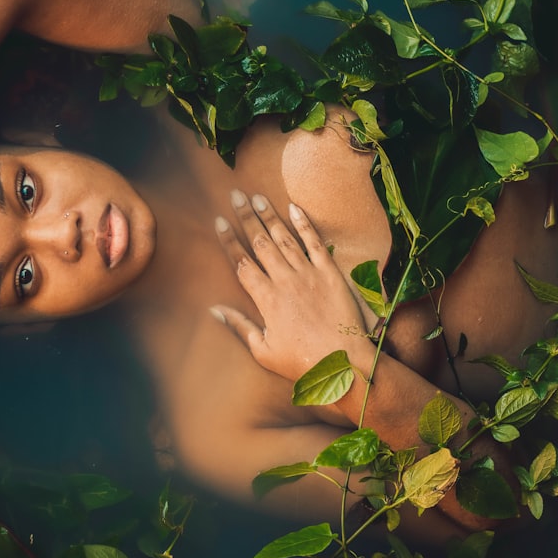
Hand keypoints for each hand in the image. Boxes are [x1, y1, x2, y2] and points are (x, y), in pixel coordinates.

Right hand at [212, 190, 371, 380]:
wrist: (344, 362)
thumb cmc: (301, 361)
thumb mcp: (263, 351)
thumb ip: (240, 326)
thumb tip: (214, 310)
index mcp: (266, 299)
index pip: (242, 262)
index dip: (229, 240)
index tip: (219, 221)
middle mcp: (285, 280)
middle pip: (260, 242)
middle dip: (246, 217)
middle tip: (236, 195)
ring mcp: (309, 274)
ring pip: (284, 238)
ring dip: (270, 216)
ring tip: (258, 197)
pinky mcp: (330, 274)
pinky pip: (315, 243)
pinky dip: (305, 224)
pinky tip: (294, 208)